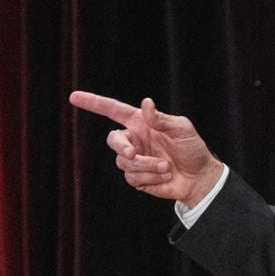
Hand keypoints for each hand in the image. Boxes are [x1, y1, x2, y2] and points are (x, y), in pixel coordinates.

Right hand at [69, 91, 222, 206]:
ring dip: (146, 166)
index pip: (112, 110)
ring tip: (166, 167)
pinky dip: (150, 178)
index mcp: (141, 123)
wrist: (200, 178)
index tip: (74, 97)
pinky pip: (132, 178)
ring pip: (124, 162)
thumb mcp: (182, 129)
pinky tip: (164, 177)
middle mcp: (135, 140)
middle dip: (121, 147)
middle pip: (113, 140)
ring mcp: (135, 159)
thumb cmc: (193, 149)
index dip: (94, 103)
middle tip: (134, 154)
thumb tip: (145, 103)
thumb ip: (162, 119)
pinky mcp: (138, 178)